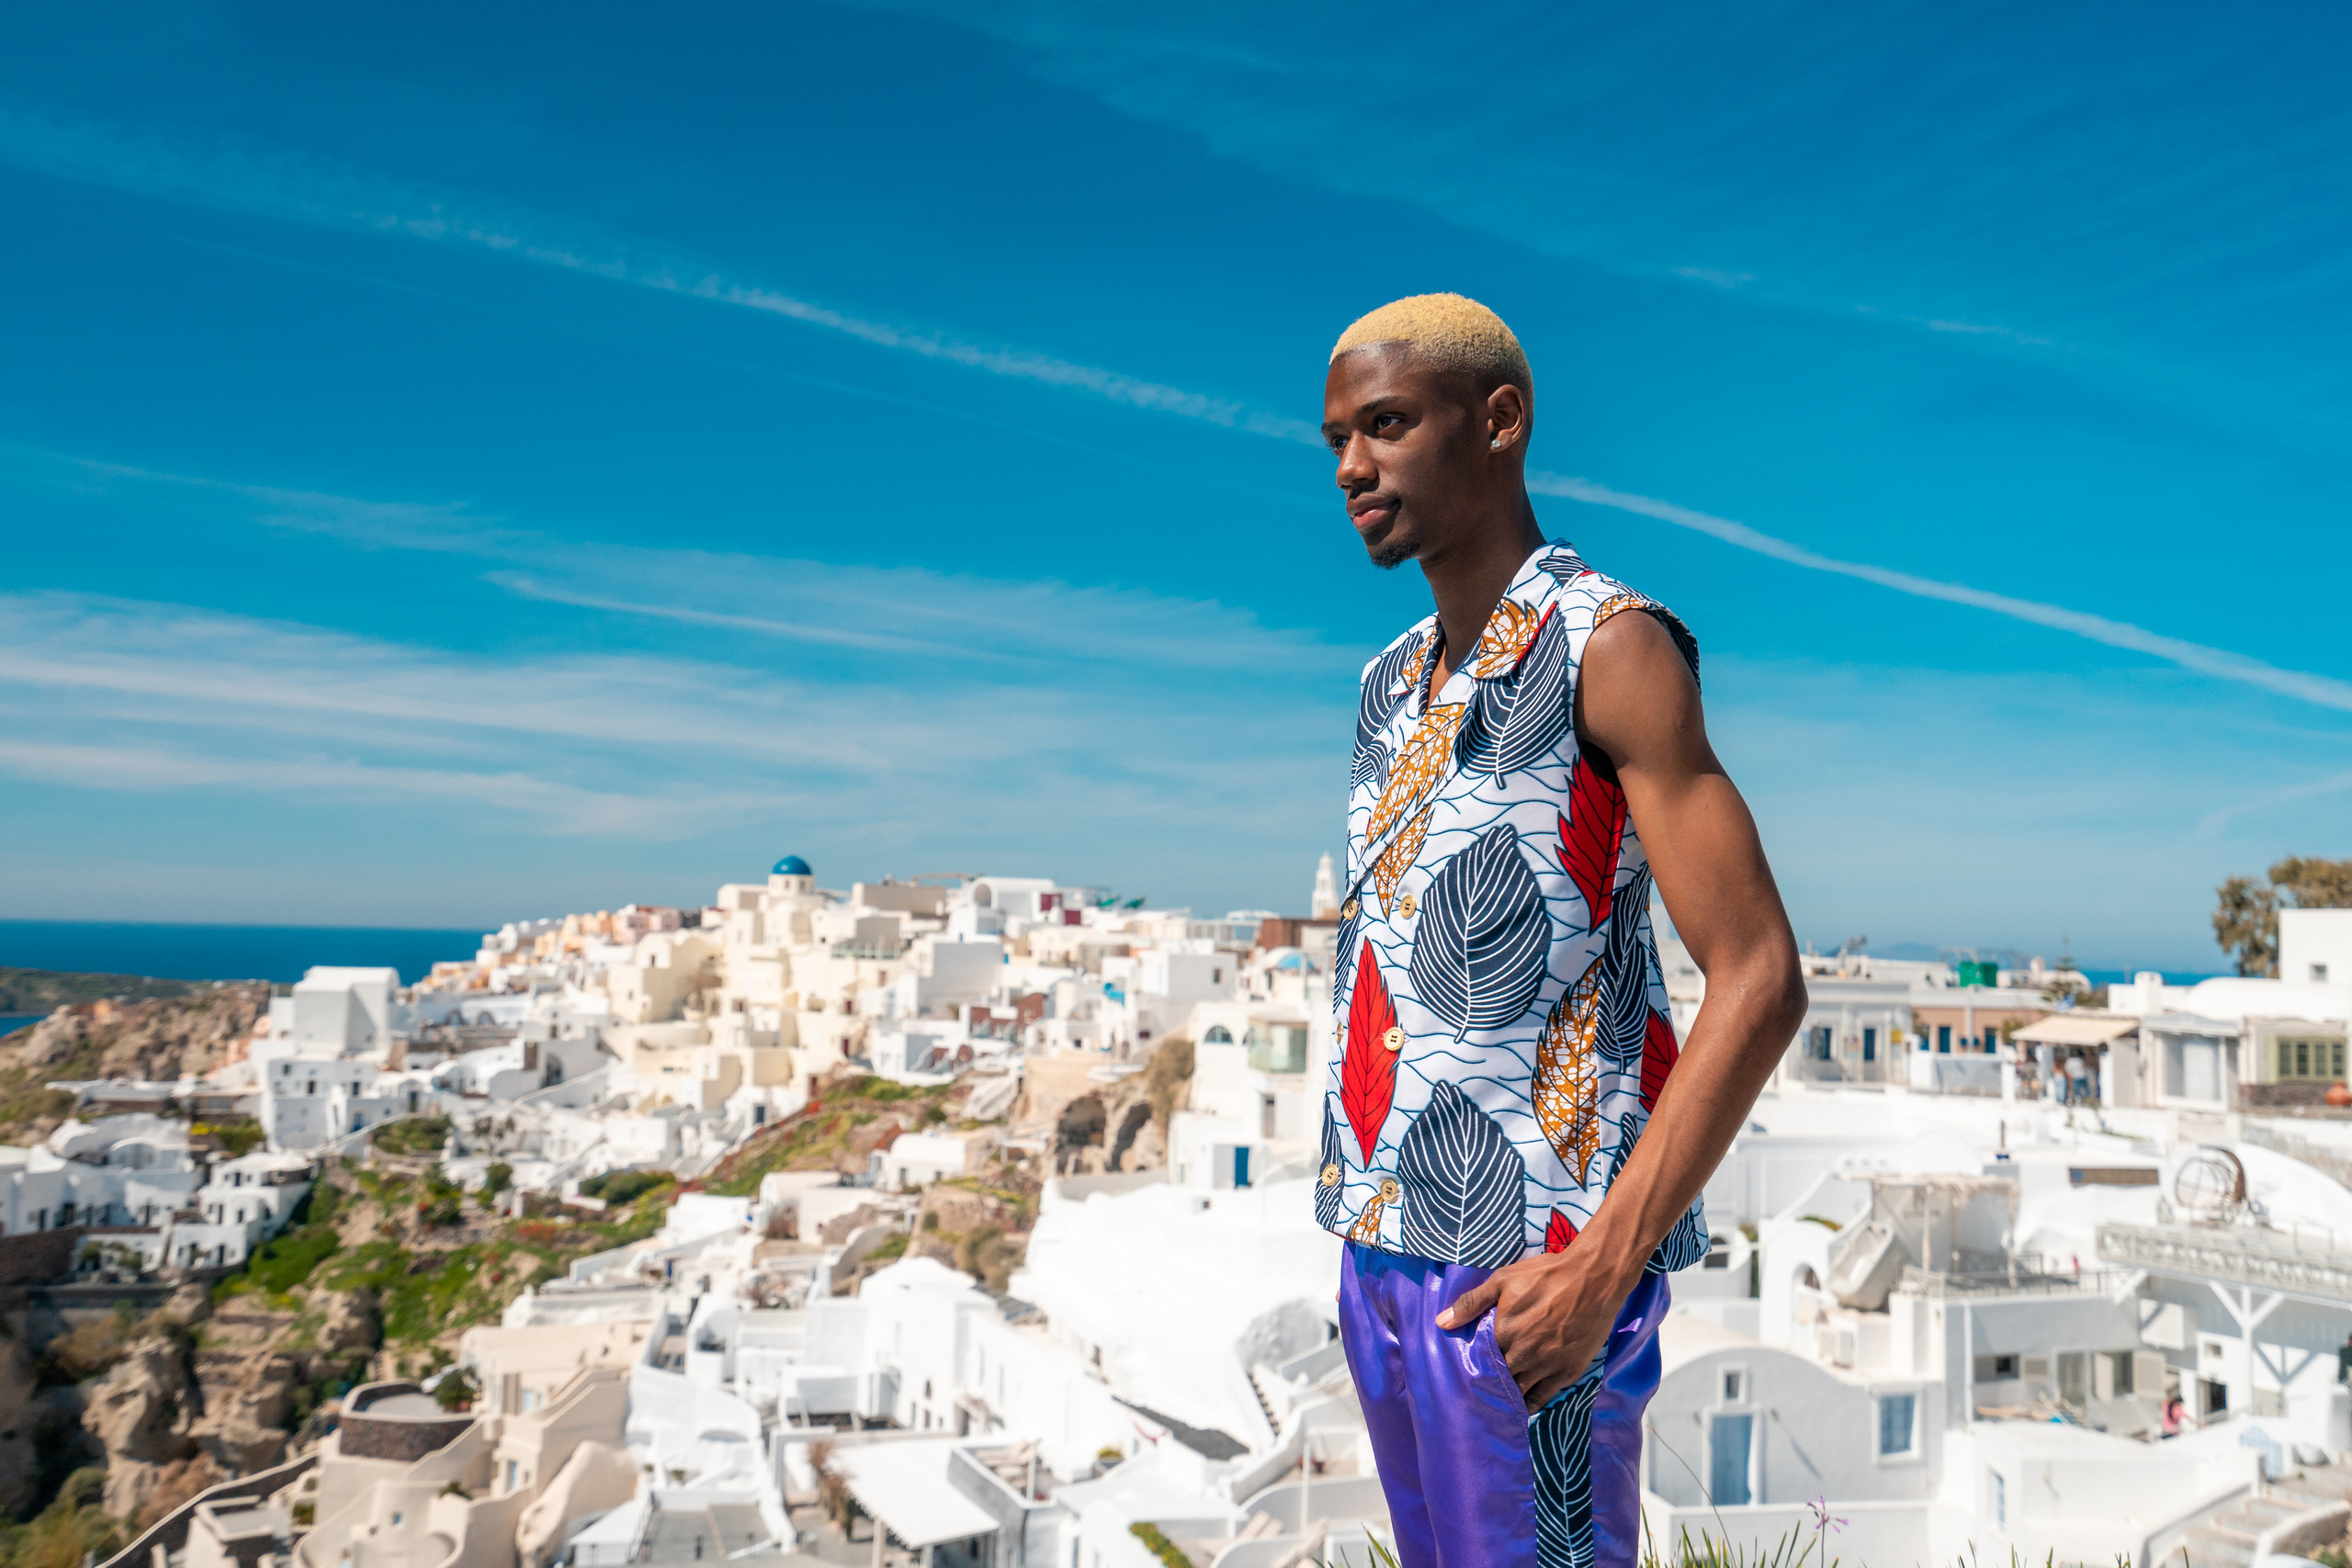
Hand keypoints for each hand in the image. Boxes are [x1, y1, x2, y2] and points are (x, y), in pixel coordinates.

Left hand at [1435, 1248, 1638, 1408]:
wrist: (1593, 1279)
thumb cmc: (1546, 1276)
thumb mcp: (1503, 1280)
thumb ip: (1471, 1303)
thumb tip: (1441, 1323)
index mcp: (1503, 1331)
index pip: (1479, 1358)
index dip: (1474, 1364)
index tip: (1469, 1368)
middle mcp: (1522, 1354)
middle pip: (1497, 1378)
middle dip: (1489, 1382)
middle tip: (1482, 1386)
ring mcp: (1546, 1366)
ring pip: (1518, 1392)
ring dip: (1507, 1396)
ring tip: (1498, 1399)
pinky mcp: (1567, 1372)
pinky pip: (1542, 1398)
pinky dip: (1530, 1404)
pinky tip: (1521, 1406)